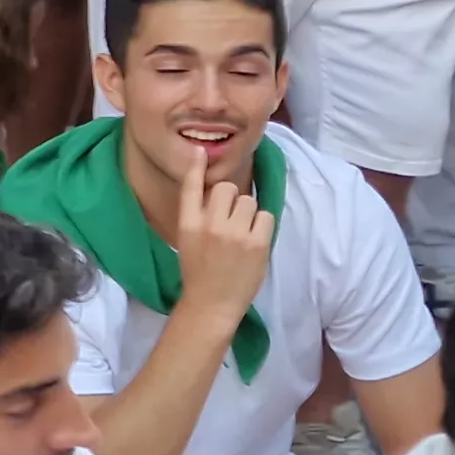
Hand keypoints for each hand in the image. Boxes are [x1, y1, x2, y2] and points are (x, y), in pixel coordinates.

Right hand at [171, 139, 275, 323]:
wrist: (212, 303)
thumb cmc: (199, 271)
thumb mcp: (188, 240)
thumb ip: (199, 215)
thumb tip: (218, 191)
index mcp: (188, 224)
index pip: (191, 188)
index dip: (195, 167)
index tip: (199, 151)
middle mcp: (210, 225)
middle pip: (226, 188)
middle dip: (231, 199)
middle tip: (230, 219)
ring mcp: (235, 234)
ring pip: (249, 200)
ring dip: (248, 212)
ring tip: (242, 233)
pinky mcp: (257, 244)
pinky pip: (266, 216)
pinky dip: (262, 225)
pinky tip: (254, 240)